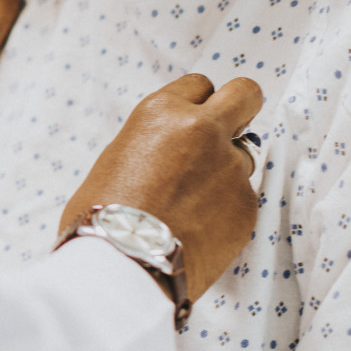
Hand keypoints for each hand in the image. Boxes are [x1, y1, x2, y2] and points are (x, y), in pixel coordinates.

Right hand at [62, 74, 262, 296]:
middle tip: (228, 129)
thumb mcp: (116, 158)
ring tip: (193, 204)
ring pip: (243, 156)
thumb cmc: (103, 217)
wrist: (123, 266)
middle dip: (241, 107)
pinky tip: (198, 230)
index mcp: (163, 112)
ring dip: (225, 171)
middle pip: (246, 94)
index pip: (199, 85)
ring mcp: (230, 167)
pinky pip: (242, 197)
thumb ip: (154, 142)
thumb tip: (170, 152)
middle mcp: (203, 130)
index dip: (196, 105)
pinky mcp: (246, 205)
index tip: (191, 121)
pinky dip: (225, 210)